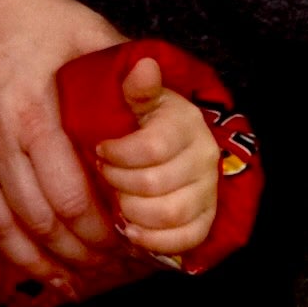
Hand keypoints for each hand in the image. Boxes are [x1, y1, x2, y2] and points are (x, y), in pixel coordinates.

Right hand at [0, 0, 130, 297]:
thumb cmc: (22, 6)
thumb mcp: (83, 28)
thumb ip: (123, 69)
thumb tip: (167, 98)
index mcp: (34, 118)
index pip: (74, 200)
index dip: (103, 233)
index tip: (128, 245)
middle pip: (39, 223)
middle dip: (76, 256)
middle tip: (106, 270)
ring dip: (33, 264)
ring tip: (64, 283)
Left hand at [91, 52, 225, 259]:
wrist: (173, 145)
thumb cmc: (145, 121)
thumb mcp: (138, 98)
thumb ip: (138, 88)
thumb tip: (145, 66)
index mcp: (186, 124)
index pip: (152, 147)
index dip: (119, 154)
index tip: (99, 150)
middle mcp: (204, 157)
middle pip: (157, 184)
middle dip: (119, 183)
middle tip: (104, 176)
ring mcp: (208, 190)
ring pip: (170, 213)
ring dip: (134, 211)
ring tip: (115, 202)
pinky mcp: (206, 218)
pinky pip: (187, 239)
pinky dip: (155, 240)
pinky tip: (131, 230)